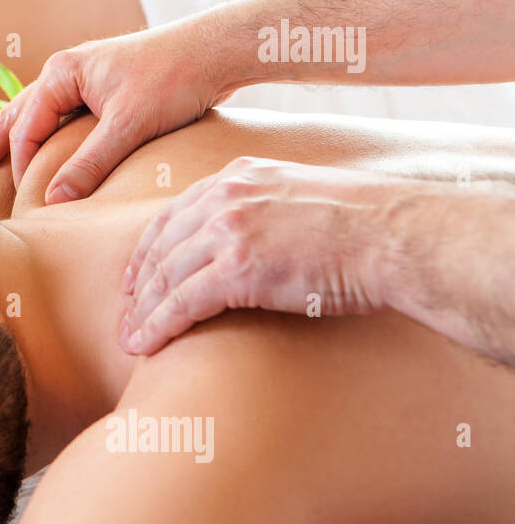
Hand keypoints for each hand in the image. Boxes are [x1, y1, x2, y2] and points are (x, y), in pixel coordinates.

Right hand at [0, 27, 232, 201]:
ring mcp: (79, 83)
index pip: (25, 130)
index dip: (21, 169)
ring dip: (4, 146)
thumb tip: (54, 202)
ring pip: (29, 120)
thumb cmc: (174, 78)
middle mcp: (63, 75)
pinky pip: (53, 123)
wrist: (214, 49)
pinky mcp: (98, 94)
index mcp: (61, 74)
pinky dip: (35, 141)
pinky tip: (32, 159)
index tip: (26, 203)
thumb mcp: (129, 125)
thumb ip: (90, 163)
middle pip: (10, 121)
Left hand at [118, 157, 396, 355]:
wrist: (396, 236)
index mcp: (238, 177)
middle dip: (139, 284)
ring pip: (165, 276)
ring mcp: (228, 230)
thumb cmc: (364, 227)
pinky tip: (145, 345)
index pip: (173, 214)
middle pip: (161, 245)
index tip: (136, 276)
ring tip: (131, 339)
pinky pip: (181, 302)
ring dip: (143, 312)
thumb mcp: (301, 199)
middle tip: (127, 314)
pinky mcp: (238, 267)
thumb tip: (255, 242)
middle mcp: (224, 197)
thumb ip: (265, 211)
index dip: (149, 249)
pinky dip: (158, 326)